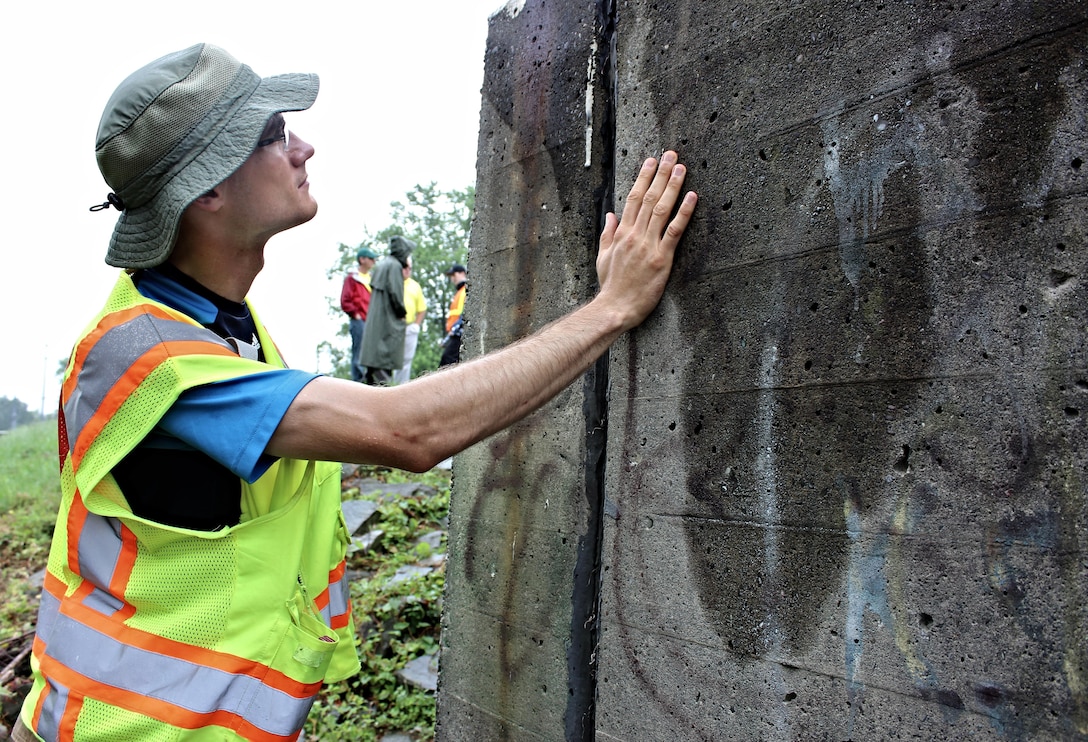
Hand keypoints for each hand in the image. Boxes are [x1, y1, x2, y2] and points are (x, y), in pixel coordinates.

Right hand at [595, 151, 696, 330]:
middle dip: (660, 174)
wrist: (615, 308)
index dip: (643, 177)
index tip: (651, 161)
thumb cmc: (611, 286)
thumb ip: (608, 235)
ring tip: (681, 168)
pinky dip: (683, 212)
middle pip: (649, 197)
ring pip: (661, 209)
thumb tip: (610, 216)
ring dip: (672, 186)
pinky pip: (674, 231)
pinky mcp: (661, 259)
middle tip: (670, 155)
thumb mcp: (603, 258)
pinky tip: (692, 197)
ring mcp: (648, 246)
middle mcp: (635, 235)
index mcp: (622, 234)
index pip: (633, 198)